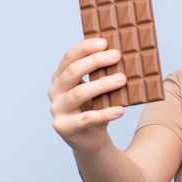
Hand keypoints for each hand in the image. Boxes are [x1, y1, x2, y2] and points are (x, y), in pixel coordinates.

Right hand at [48, 38, 126, 154]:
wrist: (91, 140)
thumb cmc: (96, 108)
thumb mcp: (99, 89)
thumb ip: (103, 74)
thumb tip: (126, 55)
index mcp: (61, 78)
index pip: (69, 58)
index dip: (85, 48)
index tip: (104, 42)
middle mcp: (55, 91)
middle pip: (73, 72)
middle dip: (95, 61)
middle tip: (116, 56)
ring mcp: (58, 110)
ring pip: (79, 94)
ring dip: (102, 85)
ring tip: (122, 79)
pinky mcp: (65, 127)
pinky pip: (87, 118)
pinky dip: (105, 113)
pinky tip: (121, 110)